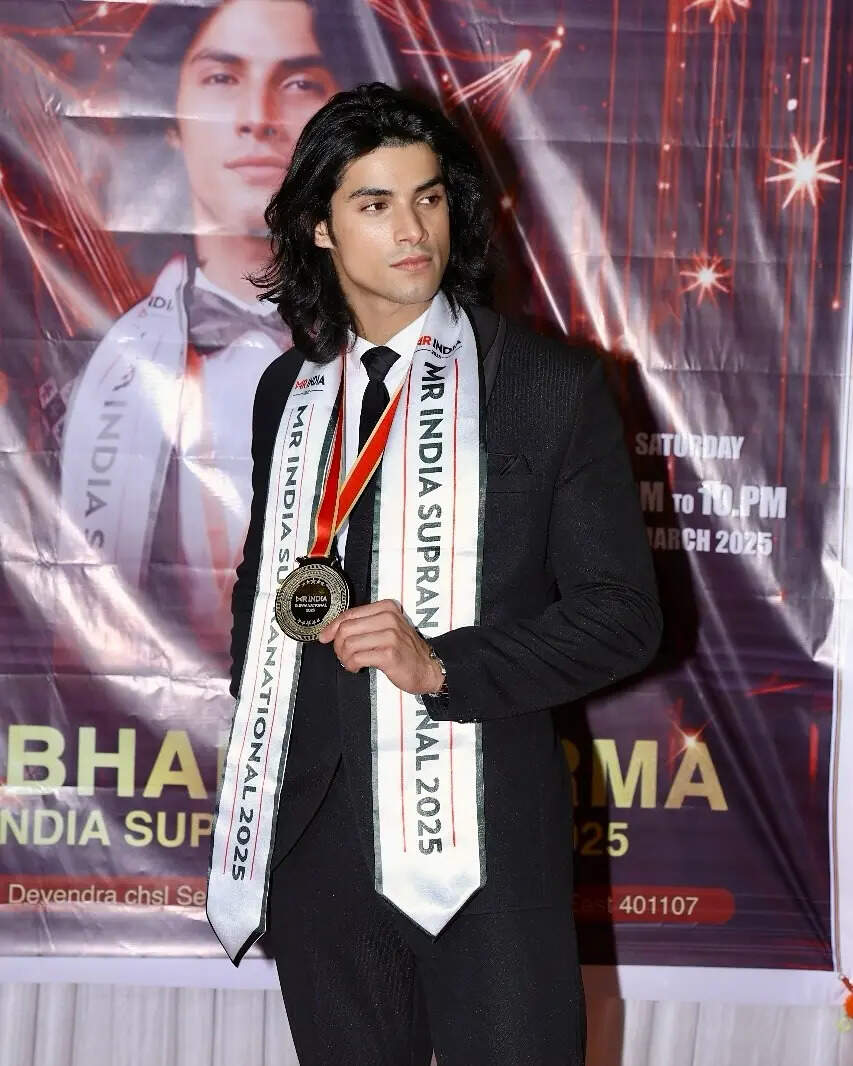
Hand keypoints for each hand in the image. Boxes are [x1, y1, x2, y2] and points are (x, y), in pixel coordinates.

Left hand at [317, 599, 444, 694]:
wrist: (427, 667)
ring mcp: (390, 635)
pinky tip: (357, 667)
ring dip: (344, 657)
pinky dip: (351, 665)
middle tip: (343, 655)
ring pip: (349, 643)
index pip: (349, 613)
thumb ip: (364, 624)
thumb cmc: (404, 650)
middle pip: (346, 628)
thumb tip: (331, 631)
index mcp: (386, 608)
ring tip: (350, 662)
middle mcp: (389, 618)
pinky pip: (357, 657)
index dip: (332, 626)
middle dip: (338, 645)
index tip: (324, 636)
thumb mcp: (387, 629)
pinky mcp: (389, 654)